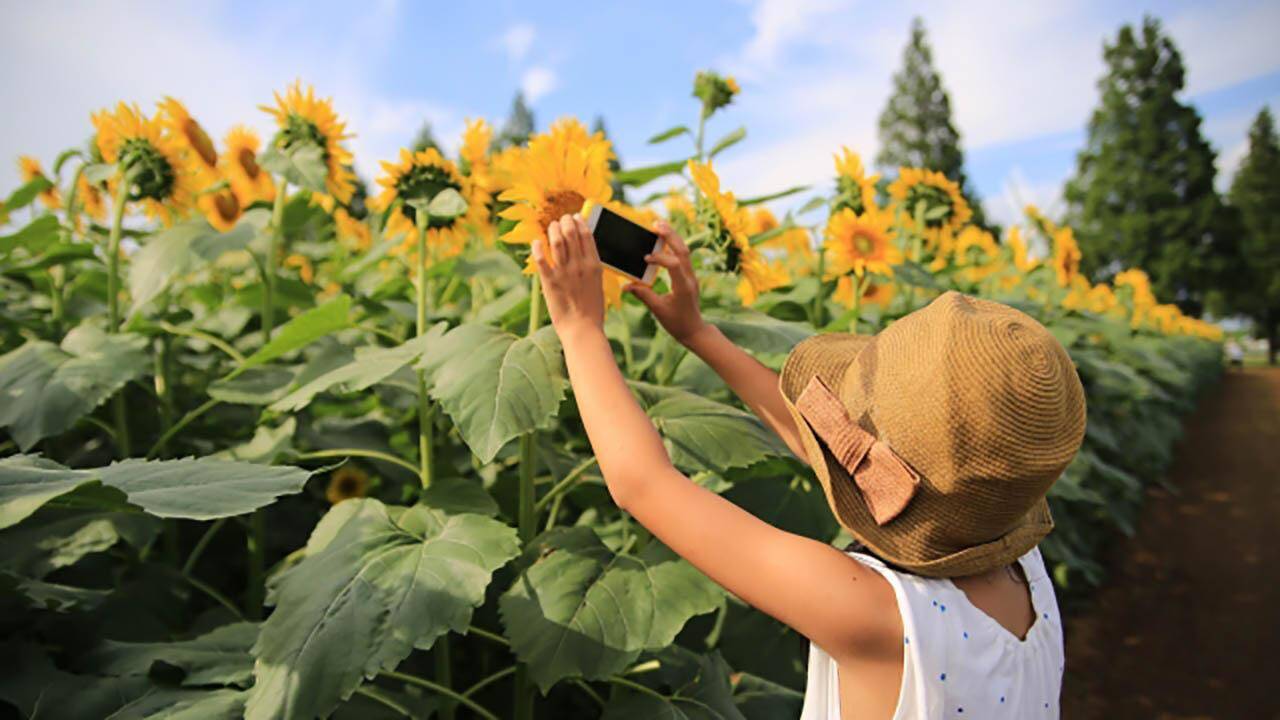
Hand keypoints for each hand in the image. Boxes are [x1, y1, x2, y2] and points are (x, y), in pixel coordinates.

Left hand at [531, 214, 604, 337]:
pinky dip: (538, 247)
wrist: (582, 328)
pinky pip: (542, 259)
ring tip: (551, 226)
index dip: (579, 222)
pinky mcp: (550, 282)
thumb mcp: (598, 283)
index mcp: (594, 265)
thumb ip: (592, 267)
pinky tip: (536, 242)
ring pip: (557, 241)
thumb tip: (585, 253)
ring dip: (553, 230)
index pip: (587, 235)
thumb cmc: (592, 310)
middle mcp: (580, 265)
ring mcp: (564, 273)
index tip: (575, 217)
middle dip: (565, 222)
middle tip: (561, 219)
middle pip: (571, 234)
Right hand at [625, 220, 709, 344]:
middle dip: (670, 235)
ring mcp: (691, 276)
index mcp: (683, 287)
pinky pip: (683, 256)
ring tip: (659, 226)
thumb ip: (643, 295)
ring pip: (685, 251)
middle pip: (683, 250)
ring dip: (673, 237)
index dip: (660, 258)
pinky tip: (664, 240)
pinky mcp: (689, 276)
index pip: (674, 264)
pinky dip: (674, 246)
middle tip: (656, 224)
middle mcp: (689, 278)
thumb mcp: (658, 310)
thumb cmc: (677, 323)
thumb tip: (626, 286)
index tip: (645, 259)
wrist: (694, 330)